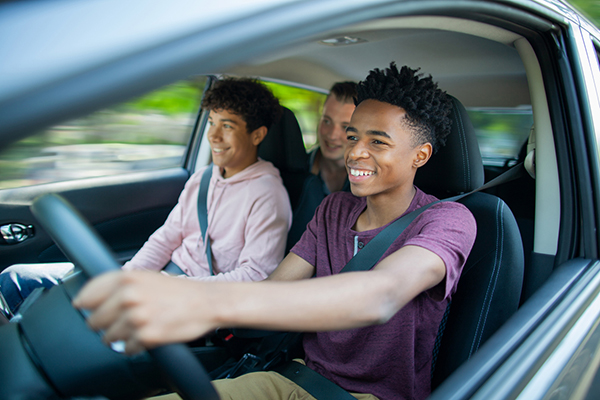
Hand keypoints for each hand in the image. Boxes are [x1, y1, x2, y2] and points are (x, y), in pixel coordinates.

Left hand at [73, 270, 215, 353]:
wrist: (206, 303)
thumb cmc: (180, 292)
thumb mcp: (148, 277)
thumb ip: (121, 285)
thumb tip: (94, 298)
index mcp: (127, 278)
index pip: (88, 294)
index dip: (85, 304)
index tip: (86, 309)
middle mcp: (128, 296)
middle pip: (93, 320)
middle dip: (104, 324)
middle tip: (120, 322)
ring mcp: (136, 317)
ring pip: (108, 338)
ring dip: (119, 337)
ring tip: (137, 329)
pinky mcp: (145, 336)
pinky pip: (125, 349)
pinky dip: (133, 347)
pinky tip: (146, 336)